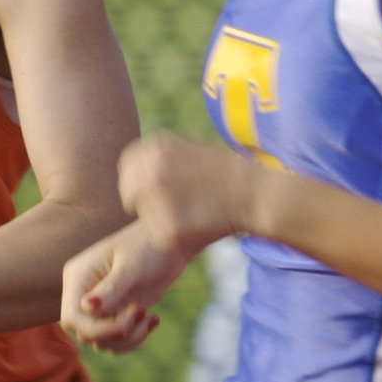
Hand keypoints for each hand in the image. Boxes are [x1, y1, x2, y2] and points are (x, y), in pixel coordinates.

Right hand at [60, 221, 180, 352]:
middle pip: (84, 332)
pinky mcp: (116, 313)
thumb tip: (87, 307)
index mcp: (79, 276)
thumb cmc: (150, 245)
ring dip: (128, 337)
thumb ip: (111, 288)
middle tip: (140, 310)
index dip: (94, 330)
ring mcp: (101, 305)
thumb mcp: (131, 265)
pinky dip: (135, 337)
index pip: (71, 317)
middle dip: (114, 331)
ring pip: (101, 341)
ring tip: (149, 316)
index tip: (123, 328)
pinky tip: (153, 319)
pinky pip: (117, 340)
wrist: (171, 243)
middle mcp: (84, 292)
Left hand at [117, 133, 254, 254]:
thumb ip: (161, 153)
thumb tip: (137, 164)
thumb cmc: (227, 171)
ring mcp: (158, 202)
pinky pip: (159, 235)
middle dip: (141, 200)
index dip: (137, 177)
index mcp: (156, 150)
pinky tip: (194, 226)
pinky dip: (172, 235)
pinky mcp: (166, 230)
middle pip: (128, 192)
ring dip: (158, 216)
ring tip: (189, 212)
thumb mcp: (192, 147)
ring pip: (143, 215)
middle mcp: (151, 173)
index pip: (127, 166)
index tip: (152, 187)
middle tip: (167, 206)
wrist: (254, 194)